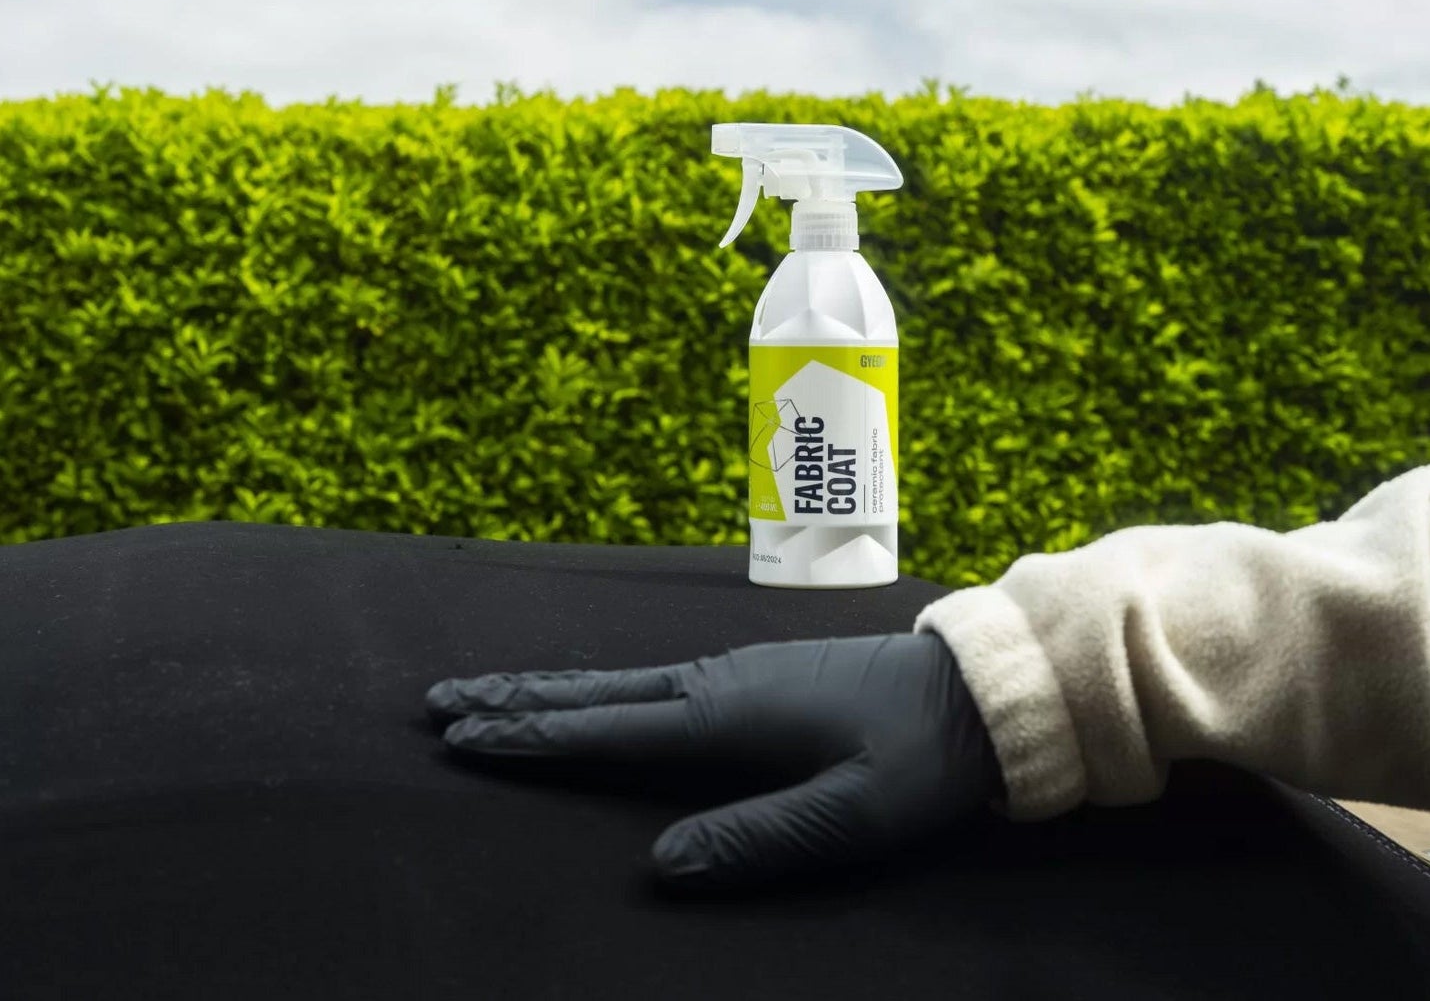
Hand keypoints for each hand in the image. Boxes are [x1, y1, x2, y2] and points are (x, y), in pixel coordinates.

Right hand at [427, 632, 1002, 890]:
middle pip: (596, 694)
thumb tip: (660, 866)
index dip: (532, 738)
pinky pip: (651, 684)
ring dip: (549, 691)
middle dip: (517, 701)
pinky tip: (594, 700)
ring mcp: (733, 674)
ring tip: (491, 695)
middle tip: (440, 702)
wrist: (974, 692)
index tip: (461, 736)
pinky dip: (598, 691)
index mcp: (726, 716)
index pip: (607, 732)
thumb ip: (755, 839)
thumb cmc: (916, 760)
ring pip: (619, 684)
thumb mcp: (848, 815)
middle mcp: (715, 684)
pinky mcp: (752, 677)